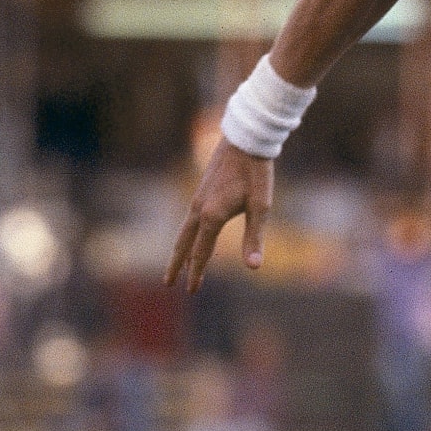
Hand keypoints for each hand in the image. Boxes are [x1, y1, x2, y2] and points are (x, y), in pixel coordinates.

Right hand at [166, 137, 274, 292]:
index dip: (196, 273)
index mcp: (212, 217)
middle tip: (170, 284)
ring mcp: (197, 199)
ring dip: (180, 250)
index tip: (192, 291)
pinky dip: (186, 234)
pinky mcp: (201, 192)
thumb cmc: (256, 173)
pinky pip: (189, 220)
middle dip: (178, 265)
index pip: (200, 253)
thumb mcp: (260, 207)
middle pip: (183, 244)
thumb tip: (253, 267)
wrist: (245, 140)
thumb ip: (254, 238)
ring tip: (178, 265)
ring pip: (184, 231)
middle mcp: (199, 210)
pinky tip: (193, 236)